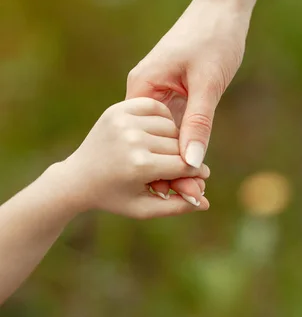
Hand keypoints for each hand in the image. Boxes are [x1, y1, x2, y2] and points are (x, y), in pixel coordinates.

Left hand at [59, 98, 209, 218]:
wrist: (78, 177)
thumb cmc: (115, 197)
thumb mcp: (145, 208)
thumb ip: (177, 206)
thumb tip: (207, 203)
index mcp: (140, 166)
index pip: (184, 165)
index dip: (196, 173)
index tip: (202, 177)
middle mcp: (133, 140)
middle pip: (178, 145)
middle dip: (183, 158)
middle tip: (182, 168)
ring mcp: (124, 121)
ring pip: (169, 126)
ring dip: (173, 139)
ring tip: (167, 153)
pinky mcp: (118, 109)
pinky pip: (155, 108)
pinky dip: (162, 119)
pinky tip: (158, 133)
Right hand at [126, 0, 248, 196]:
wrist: (223, 7)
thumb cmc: (214, 37)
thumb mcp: (208, 83)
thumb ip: (199, 122)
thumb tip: (191, 162)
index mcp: (141, 86)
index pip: (145, 138)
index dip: (161, 168)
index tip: (179, 194)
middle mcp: (145, 92)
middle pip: (155, 141)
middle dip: (172, 170)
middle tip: (193, 199)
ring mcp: (159, 93)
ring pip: (168, 137)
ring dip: (180, 161)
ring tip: (196, 192)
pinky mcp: (175, 93)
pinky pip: (178, 127)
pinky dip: (187, 145)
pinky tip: (196, 168)